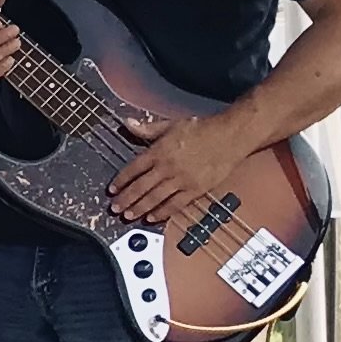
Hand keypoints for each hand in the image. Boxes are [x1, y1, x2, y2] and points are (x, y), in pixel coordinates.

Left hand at [107, 115, 241, 224]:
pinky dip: (162, 213)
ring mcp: (181, 181)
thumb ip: (147, 128)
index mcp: (159, 151)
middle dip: (126, 199)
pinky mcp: (195, 190)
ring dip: (140, 208)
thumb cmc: (200, 128)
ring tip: (128, 215)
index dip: (121, 180)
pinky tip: (152, 218)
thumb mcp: (170, 124)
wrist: (228, 137)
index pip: (134, 168)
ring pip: (155, 198)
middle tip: (115, 208)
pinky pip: (175, 205)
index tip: (112, 189)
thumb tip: (127, 123)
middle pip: (141, 186)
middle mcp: (167, 168)